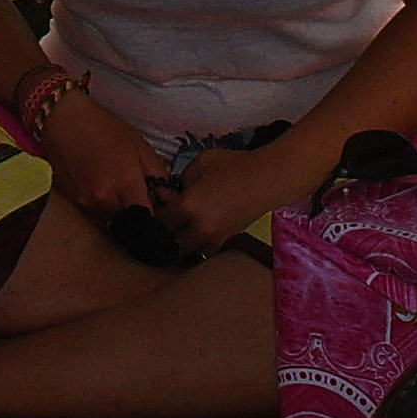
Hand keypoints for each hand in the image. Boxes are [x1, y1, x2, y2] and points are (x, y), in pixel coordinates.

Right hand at [32, 86, 166, 217]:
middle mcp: (104, 199)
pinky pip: (96, 213)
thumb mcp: (140, 146)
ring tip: (118, 182)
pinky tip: (102, 181)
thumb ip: (159, 176)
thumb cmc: (103, 128)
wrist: (63, 121)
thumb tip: (170, 199)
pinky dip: (104, 204)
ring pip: (113, 219)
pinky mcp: (74, 203)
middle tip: (139, 191)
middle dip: (139, 212)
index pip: (149, 220)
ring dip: (121, 209)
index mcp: (125, 184)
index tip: (160, 209)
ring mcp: (87, 203)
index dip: (157, 218)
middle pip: (131, 222)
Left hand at [151, 138, 307, 251]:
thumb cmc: (233, 166)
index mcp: (188, 206)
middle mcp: (198, 227)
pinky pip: (202, 253)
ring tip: (174, 232)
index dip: (151, 217)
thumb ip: (178, 181)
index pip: (158, 222)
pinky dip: (195, 248)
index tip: (150, 211)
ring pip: (184, 252)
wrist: (266, 179)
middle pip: (168, 242)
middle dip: (161, 235)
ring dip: (177, 244)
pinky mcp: (225, 241)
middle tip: (159, 225)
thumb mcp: (199, 164)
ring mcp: (213, 237)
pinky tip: (193, 236)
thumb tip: (166, 195)